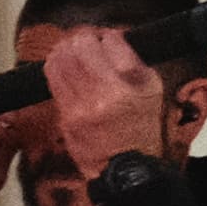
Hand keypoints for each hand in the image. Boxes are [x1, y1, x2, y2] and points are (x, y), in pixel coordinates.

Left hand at [41, 27, 167, 179]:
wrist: (127, 170)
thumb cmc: (142, 129)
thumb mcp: (153, 92)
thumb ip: (134, 62)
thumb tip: (112, 38)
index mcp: (130, 89)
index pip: (111, 43)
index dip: (107, 35)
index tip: (107, 37)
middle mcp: (104, 98)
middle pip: (81, 47)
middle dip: (83, 37)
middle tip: (87, 40)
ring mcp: (81, 109)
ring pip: (60, 59)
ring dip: (65, 48)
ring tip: (73, 50)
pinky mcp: (66, 117)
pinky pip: (53, 79)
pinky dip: (57, 66)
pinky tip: (65, 66)